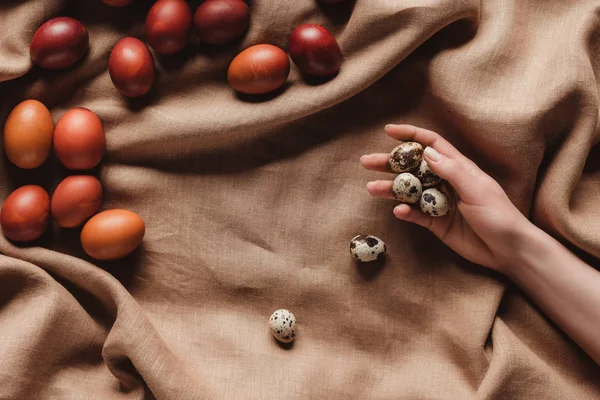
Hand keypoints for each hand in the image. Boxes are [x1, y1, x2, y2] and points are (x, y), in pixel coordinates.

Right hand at [360, 124, 532, 272]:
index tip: (388, 131)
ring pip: (409, 191)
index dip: (410, 135)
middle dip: (389, 163)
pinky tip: (399, 210)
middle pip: (412, 167)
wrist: (508, 250)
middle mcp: (445, 182)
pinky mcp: (437, 224)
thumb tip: (426, 151)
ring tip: (371, 188)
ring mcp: (439, 203)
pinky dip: (406, 212)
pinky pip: (416, 214)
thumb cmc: (499, 215)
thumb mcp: (477, 189)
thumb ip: (451, 170)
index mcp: (458, 168)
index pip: (431, 145)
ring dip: (390, 188)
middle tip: (366, 162)